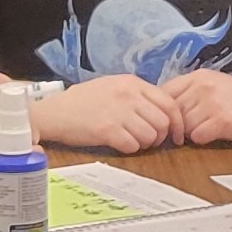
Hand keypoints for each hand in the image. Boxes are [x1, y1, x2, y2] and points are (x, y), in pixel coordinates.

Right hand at [29, 76, 179, 153]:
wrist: (53, 112)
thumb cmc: (82, 101)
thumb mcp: (112, 86)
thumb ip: (137, 95)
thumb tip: (162, 113)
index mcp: (132, 82)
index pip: (169, 102)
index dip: (177, 123)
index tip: (176, 135)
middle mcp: (128, 95)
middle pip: (163, 122)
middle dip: (160, 136)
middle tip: (148, 141)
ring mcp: (118, 112)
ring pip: (151, 135)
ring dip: (144, 144)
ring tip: (130, 141)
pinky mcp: (107, 130)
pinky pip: (133, 146)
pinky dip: (129, 149)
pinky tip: (118, 144)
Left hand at [162, 70, 231, 145]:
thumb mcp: (216, 85)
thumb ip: (191, 92)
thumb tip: (166, 108)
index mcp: (199, 76)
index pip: (164, 92)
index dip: (164, 110)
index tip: (170, 120)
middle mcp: (203, 86)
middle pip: (172, 112)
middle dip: (177, 125)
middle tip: (191, 130)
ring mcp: (212, 103)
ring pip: (183, 127)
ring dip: (192, 133)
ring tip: (208, 129)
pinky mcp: (222, 121)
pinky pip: (197, 137)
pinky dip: (203, 140)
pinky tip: (216, 134)